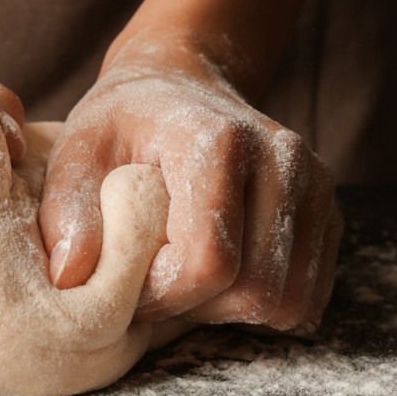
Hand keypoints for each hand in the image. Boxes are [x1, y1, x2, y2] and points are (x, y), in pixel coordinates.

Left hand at [40, 30, 342, 333]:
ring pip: (288, 302)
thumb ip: (68, 211)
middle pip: (255, 290)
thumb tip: (70, 276)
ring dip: (231, 312)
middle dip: (197, 309)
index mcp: (219, 142)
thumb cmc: (122, 122)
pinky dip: (263, 304)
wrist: (180, 84)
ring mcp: (314, 184)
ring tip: (186, 278)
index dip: (163, 295)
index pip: (209, 263)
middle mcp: (282, 159)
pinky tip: (222, 277)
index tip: (129, 282)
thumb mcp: (76, 152)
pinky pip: (308, 295)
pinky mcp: (328, 209)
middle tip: (156, 284)